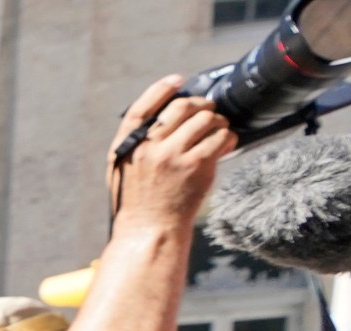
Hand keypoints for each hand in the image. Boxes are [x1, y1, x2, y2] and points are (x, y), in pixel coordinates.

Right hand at [108, 75, 236, 226]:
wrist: (148, 229)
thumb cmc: (137, 200)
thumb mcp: (122, 169)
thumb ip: (136, 143)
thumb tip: (164, 113)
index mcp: (125, 146)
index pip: (143, 107)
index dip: (162, 89)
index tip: (178, 80)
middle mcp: (148, 147)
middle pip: (181, 106)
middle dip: (200, 105)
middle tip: (207, 112)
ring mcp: (173, 155)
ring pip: (206, 119)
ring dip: (217, 121)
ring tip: (217, 131)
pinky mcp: (196, 165)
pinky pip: (221, 138)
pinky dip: (227, 138)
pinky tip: (224, 145)